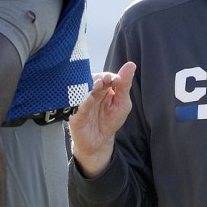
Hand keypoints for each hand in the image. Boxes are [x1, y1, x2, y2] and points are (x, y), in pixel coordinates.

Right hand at [68, 62, 135, 176]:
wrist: (99, 141)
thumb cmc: (110, 121)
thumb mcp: (122, 104)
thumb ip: (125, 86)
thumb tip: (131, 64)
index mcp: (102, 88)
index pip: (105, 77)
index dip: (110, 76)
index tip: (117, 79)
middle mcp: (90, 93)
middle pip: (93, 81)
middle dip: (100, 79)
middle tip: (107, 79)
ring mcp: (81, 103)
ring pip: (84, 91)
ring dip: (91, 87)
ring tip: (99, 84)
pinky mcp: (76, 115)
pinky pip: (79, 107)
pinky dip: (84, 102)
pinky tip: (90, 98)